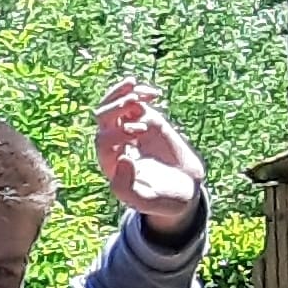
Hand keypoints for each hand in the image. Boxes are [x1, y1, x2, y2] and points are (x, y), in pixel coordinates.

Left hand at [95, 78, 207, 242]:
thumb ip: (127, 187)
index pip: (104, 140)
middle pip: (104, 118)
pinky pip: (137, 102)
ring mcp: (132, 130)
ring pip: (116, 105)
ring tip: (136, 87)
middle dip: (115, 107)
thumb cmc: (161, 200)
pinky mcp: (148, 121)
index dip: (117, 132)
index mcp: (111, 162)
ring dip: (122, 93)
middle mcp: (117, 144)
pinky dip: (141, 93)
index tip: (140, 133)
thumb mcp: (145, 200)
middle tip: (133, 101)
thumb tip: (121, 160)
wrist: (183, 190)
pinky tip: (155, 93)